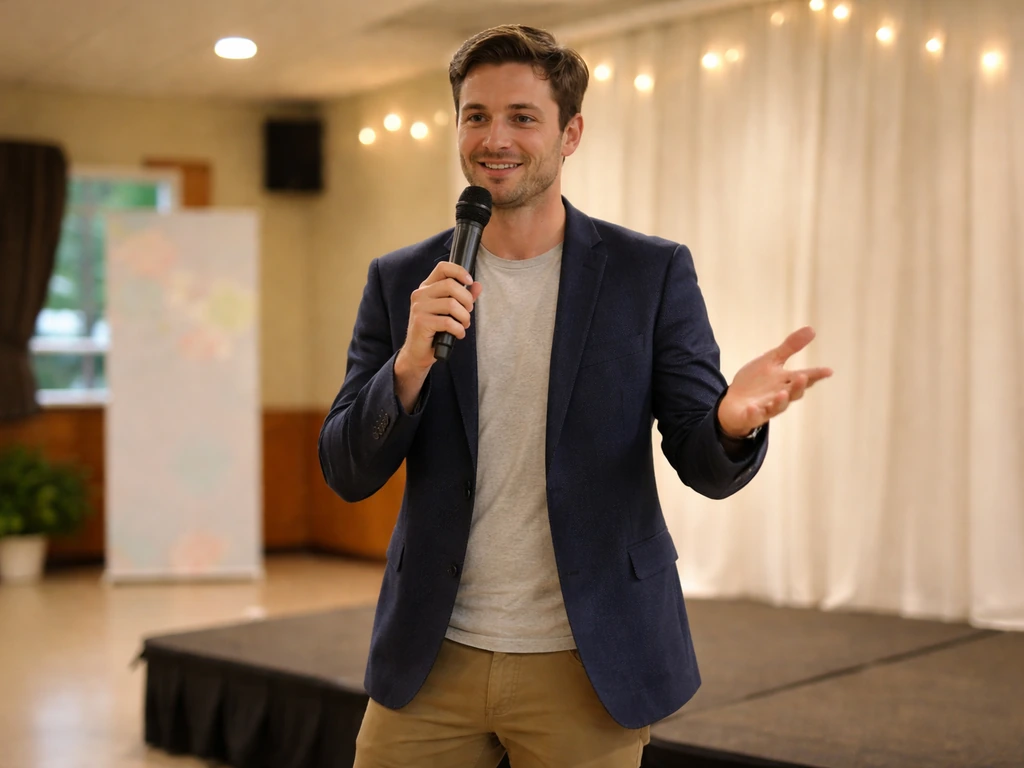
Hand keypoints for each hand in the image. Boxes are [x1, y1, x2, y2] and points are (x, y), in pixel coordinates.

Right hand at [394, 262, 482, 410]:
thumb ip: (463, 297)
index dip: (459, 271)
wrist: (418, 353)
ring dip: (464, 317)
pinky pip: (448, 322)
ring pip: (451, 304)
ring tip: (464, 325)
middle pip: (450, 285)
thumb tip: (478, 285)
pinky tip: (458, 334)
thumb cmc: (435, 330)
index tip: (470, 281)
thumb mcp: (450, 312)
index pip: (443, 268)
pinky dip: (458, 329)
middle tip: (468, 312)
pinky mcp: (421, 322)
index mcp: (427, 287)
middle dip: (466, 300)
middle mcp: (420, 294)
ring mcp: (419, 308)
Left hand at [717, 326, 832, 437]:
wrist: (734, 402)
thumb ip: (790, 347)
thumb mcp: (771, 360)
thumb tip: (812, 329)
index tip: (828, 371)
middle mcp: (780, 396)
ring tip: (782, 393)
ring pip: (777, 407)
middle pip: (793, 393)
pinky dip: (753, 412)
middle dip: (799, 386)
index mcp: (786, 381)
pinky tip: (752, 407)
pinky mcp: (751, 415)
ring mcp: (766, 407)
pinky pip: (753, 416)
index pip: (804, 377)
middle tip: (804, 377)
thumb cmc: (756, 382)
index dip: (816, 375)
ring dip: (780, 401)